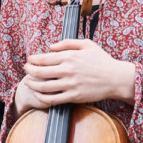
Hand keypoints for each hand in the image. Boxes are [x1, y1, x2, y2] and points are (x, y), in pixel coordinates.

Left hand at [18, 40, 134, 114]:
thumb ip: (67, 43)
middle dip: (29, 71)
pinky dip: (42, 97)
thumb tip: (50, 47)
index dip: (32, 60)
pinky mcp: (74, 97)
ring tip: (28, 82)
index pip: (43, 58)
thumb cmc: (102, 60)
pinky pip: (53, 99)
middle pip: (40, 72)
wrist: (116, 78)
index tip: (29, 60)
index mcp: (70, 56)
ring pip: (43, 87)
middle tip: (26, 70)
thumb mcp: (87, 44)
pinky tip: (39, 94)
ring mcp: (70, 85)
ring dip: (32, 84)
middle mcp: (68, 70)